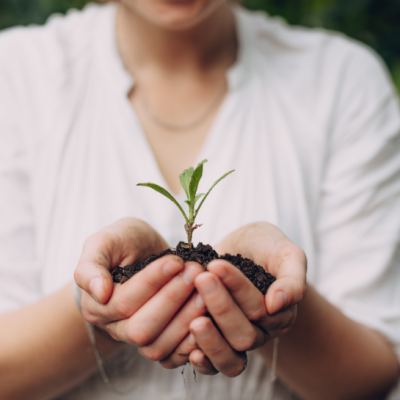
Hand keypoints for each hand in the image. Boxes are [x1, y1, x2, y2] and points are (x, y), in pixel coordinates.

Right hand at [74, 218, 205, 360]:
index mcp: (97, 304)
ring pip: (158, 345)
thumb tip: (99, 293)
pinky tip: (208, 319)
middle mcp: (114, 327)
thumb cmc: (123, 243)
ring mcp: (136, 338)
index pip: (125, 301)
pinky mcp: (159, 342)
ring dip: (186, 318)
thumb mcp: (104, 241)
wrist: (140, 252)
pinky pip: (172, 355)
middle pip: (142, 328)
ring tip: (206, 291)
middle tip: (196, 273)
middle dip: (172, 300)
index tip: (176, 261)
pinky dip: (191, 343)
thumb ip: (91, 265)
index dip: (152, 282)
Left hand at [162, 222, 306, 375]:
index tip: (216, 264)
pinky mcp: (218, 340)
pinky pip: (214, 365)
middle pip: (244, 334)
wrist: (246, 248)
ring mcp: (238, 338)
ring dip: (211, 339)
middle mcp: (261, 330)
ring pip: (230, 354)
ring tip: (194, 321)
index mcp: (281, 313)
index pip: (259, 307)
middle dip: (221, 307)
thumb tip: (276, 304)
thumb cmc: (267, 247)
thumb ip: (292, 279)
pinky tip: (190, 352)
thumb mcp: (287, 254)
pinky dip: (204, 363)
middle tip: (201, 279)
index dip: (237, 287)